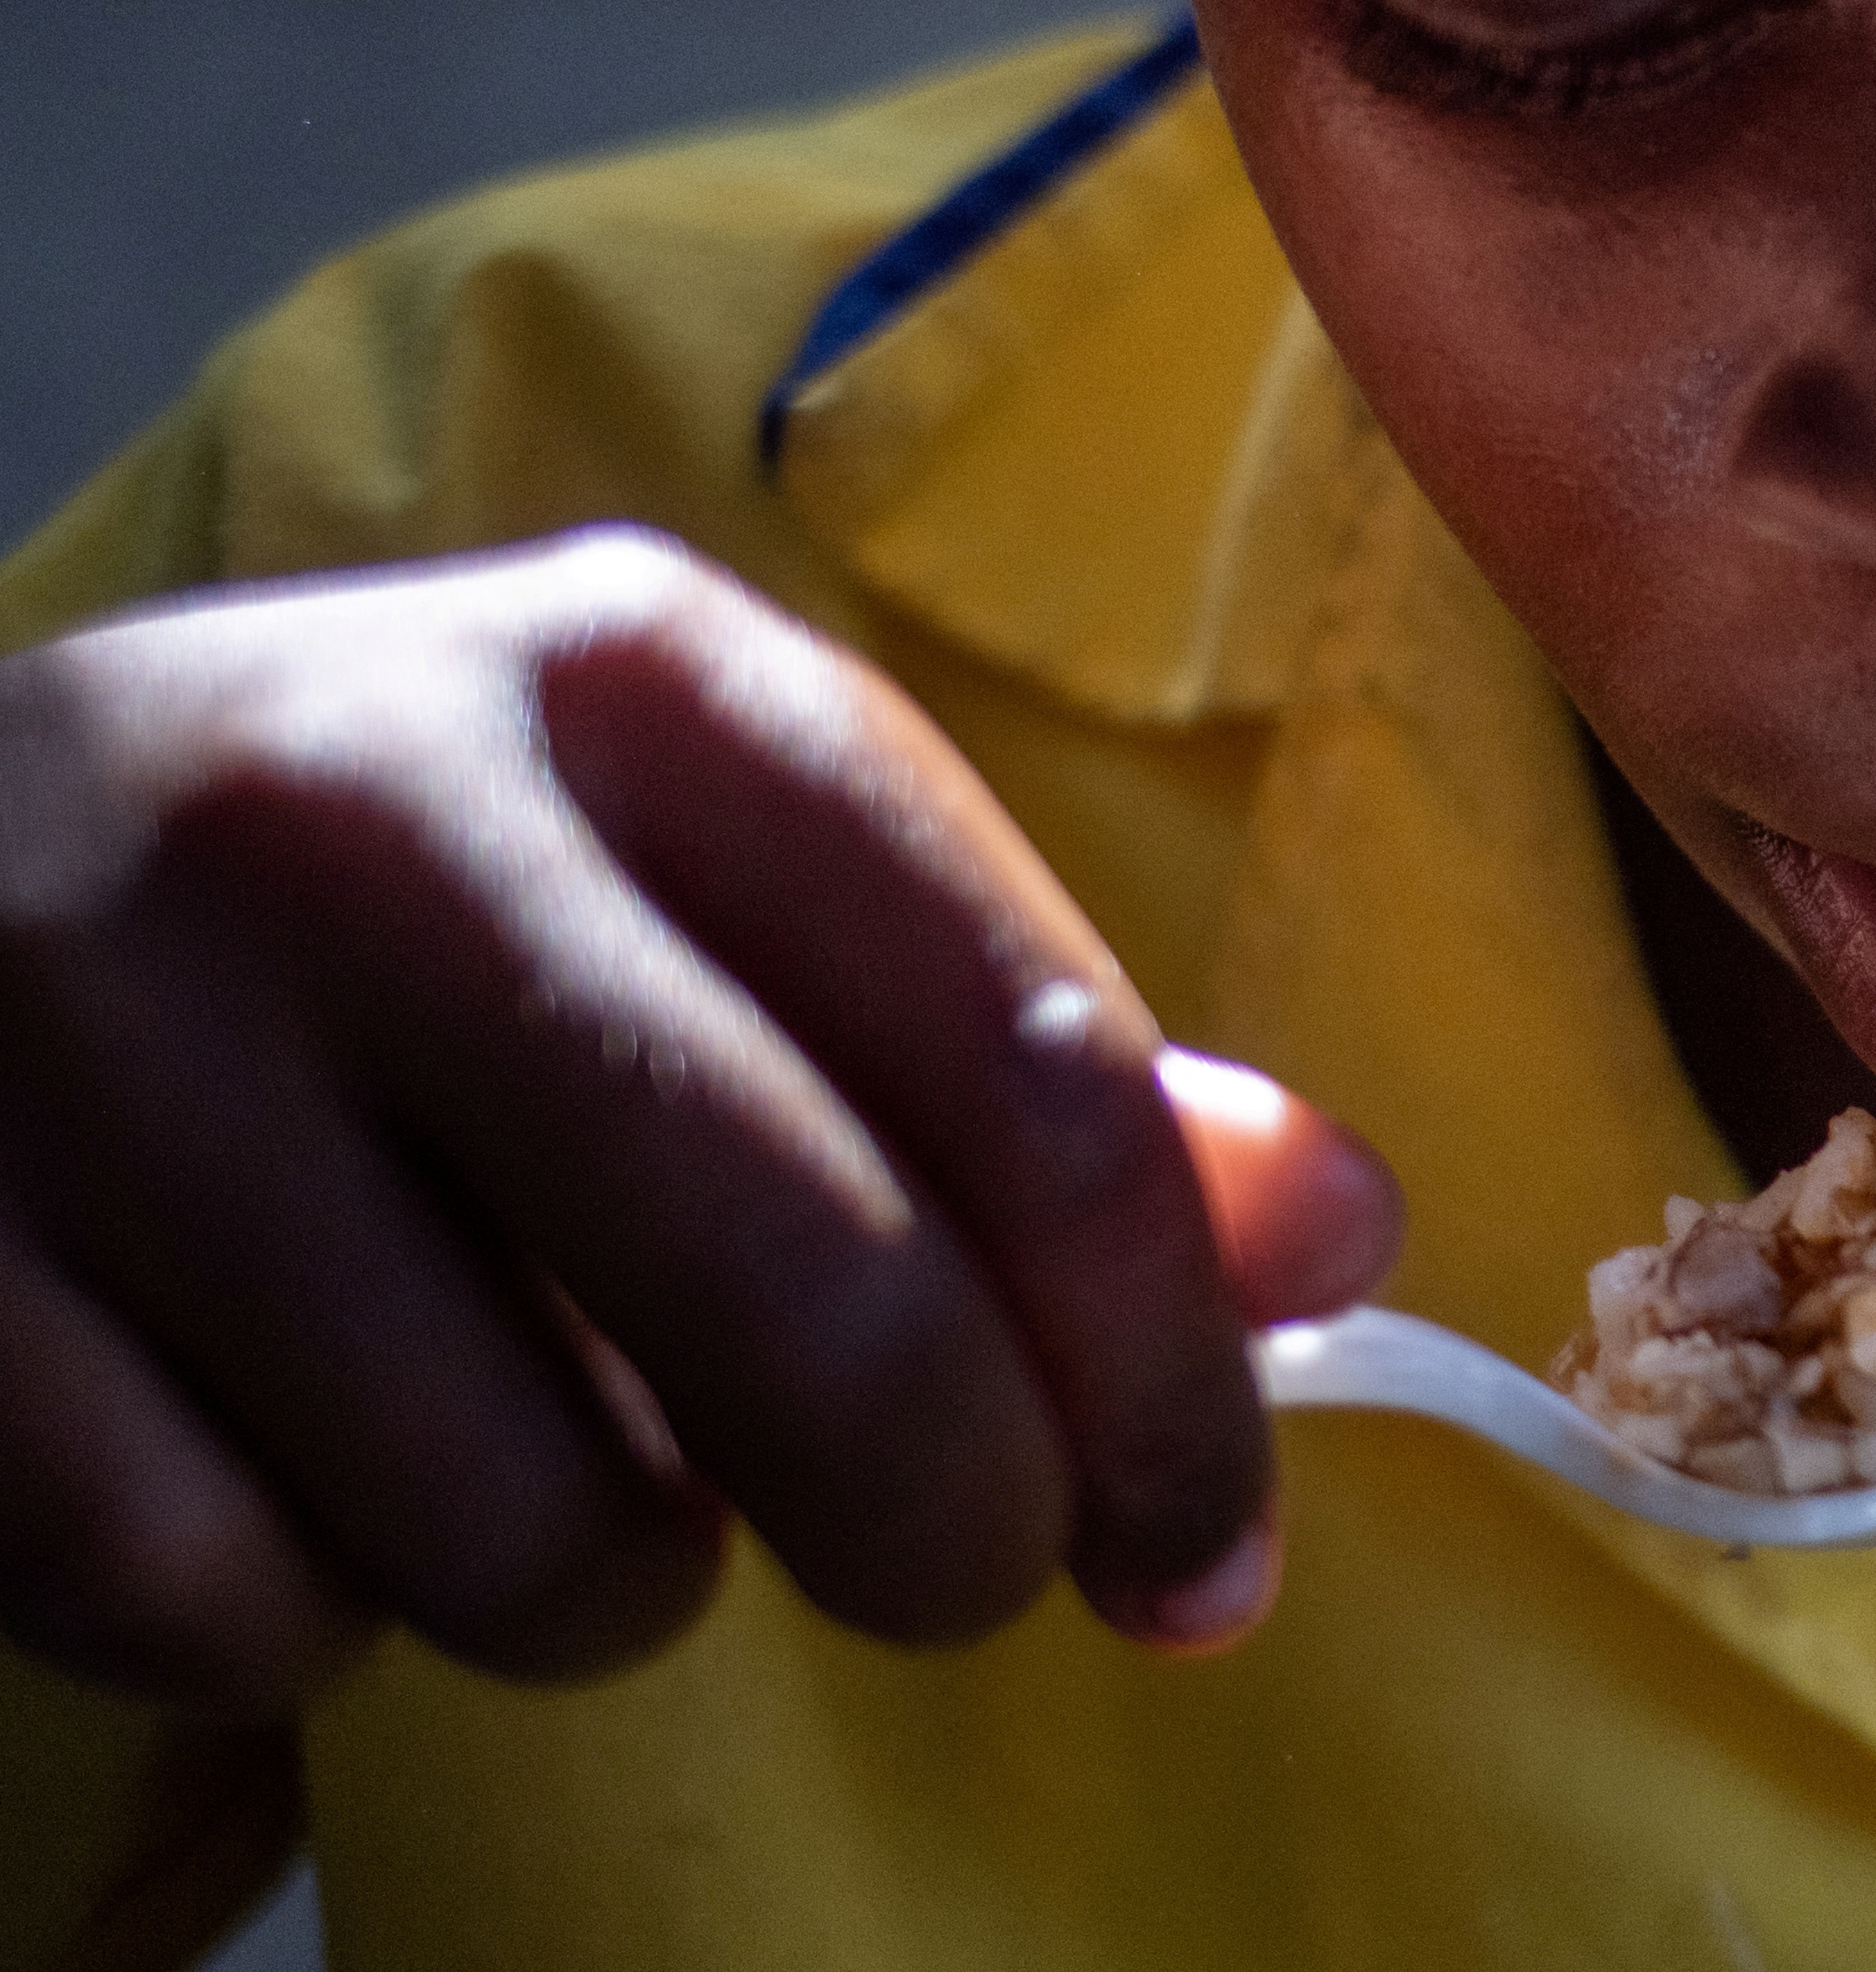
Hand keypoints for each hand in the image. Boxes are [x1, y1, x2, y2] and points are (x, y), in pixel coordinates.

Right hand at [0, 528, 1400, 1713]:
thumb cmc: (435, 918)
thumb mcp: (746, 898)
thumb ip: (1033, 1065)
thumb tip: (1333, 1235)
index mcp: (653, 681)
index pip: (1041, 1080)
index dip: (1174, 1374)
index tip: (1206, 1543)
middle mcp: (374, 803)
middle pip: (830, 1317)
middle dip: (952, 1529)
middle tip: (947, 1560)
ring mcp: (100, 1025)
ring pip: (538, 1522)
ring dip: (608, 1576)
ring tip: (555, 1451)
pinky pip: (241, 1602)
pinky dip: (311, 1613)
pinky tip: (296, 1457)